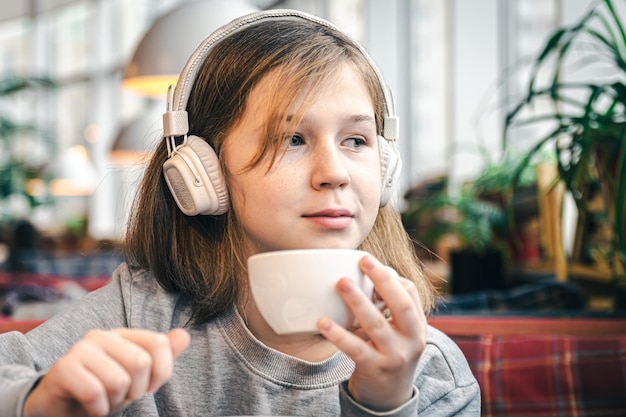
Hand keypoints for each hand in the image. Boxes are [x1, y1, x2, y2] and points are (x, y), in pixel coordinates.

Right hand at [24, 328, 189, 416]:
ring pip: (119, 380)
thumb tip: (185, 335)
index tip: (148, 387)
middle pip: (141, 362)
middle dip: (136, 390)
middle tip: (121, 397)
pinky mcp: (63, 368)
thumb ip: (161, 356)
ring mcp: (80, 349)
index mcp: (122, 335)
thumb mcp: (136, 377)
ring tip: (104, 401)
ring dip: (115, 402)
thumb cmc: (102, 391)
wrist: (59, 409)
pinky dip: (98, 410)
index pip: (158, 343)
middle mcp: (102, 336)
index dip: (162, 372)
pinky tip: (90, 408)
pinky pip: (95, 394)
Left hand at [318, 255, 425, 410]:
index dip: (391, 277)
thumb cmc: (390, 354)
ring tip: (341, 282)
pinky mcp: (374, 368)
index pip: (410, 294)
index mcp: (417, 326)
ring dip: (358, 301)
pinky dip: (338, 334)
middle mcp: (411, 340)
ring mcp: (394, 356)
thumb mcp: (401, 332)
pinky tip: (322, 322)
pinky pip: (355, 348)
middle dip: (382, 280)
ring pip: (376, 324)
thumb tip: (376, 272)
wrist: (389, 399)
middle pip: (400, 305)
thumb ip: (393, 307)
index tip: (369, 263)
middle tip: (364, 260)